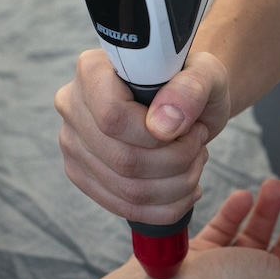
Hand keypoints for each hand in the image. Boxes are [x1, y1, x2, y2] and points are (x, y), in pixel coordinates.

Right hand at [55, 49, 230, 224]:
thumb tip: (162, 125)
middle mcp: (73, 106)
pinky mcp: (82, 175)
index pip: (113, 117)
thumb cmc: (191, 82)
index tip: (189, 127)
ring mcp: (74, 144)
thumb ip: (190, 88)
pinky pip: (126, 208)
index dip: (156, 135)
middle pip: (123, 160)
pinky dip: (168, 206)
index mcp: (93, 70)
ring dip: (178, 184)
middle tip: (199, 142)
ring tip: (196, 159)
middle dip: (177, 161)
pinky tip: (188, 187)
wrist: (182, 102)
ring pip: (128, 191)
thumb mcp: (206, 73)